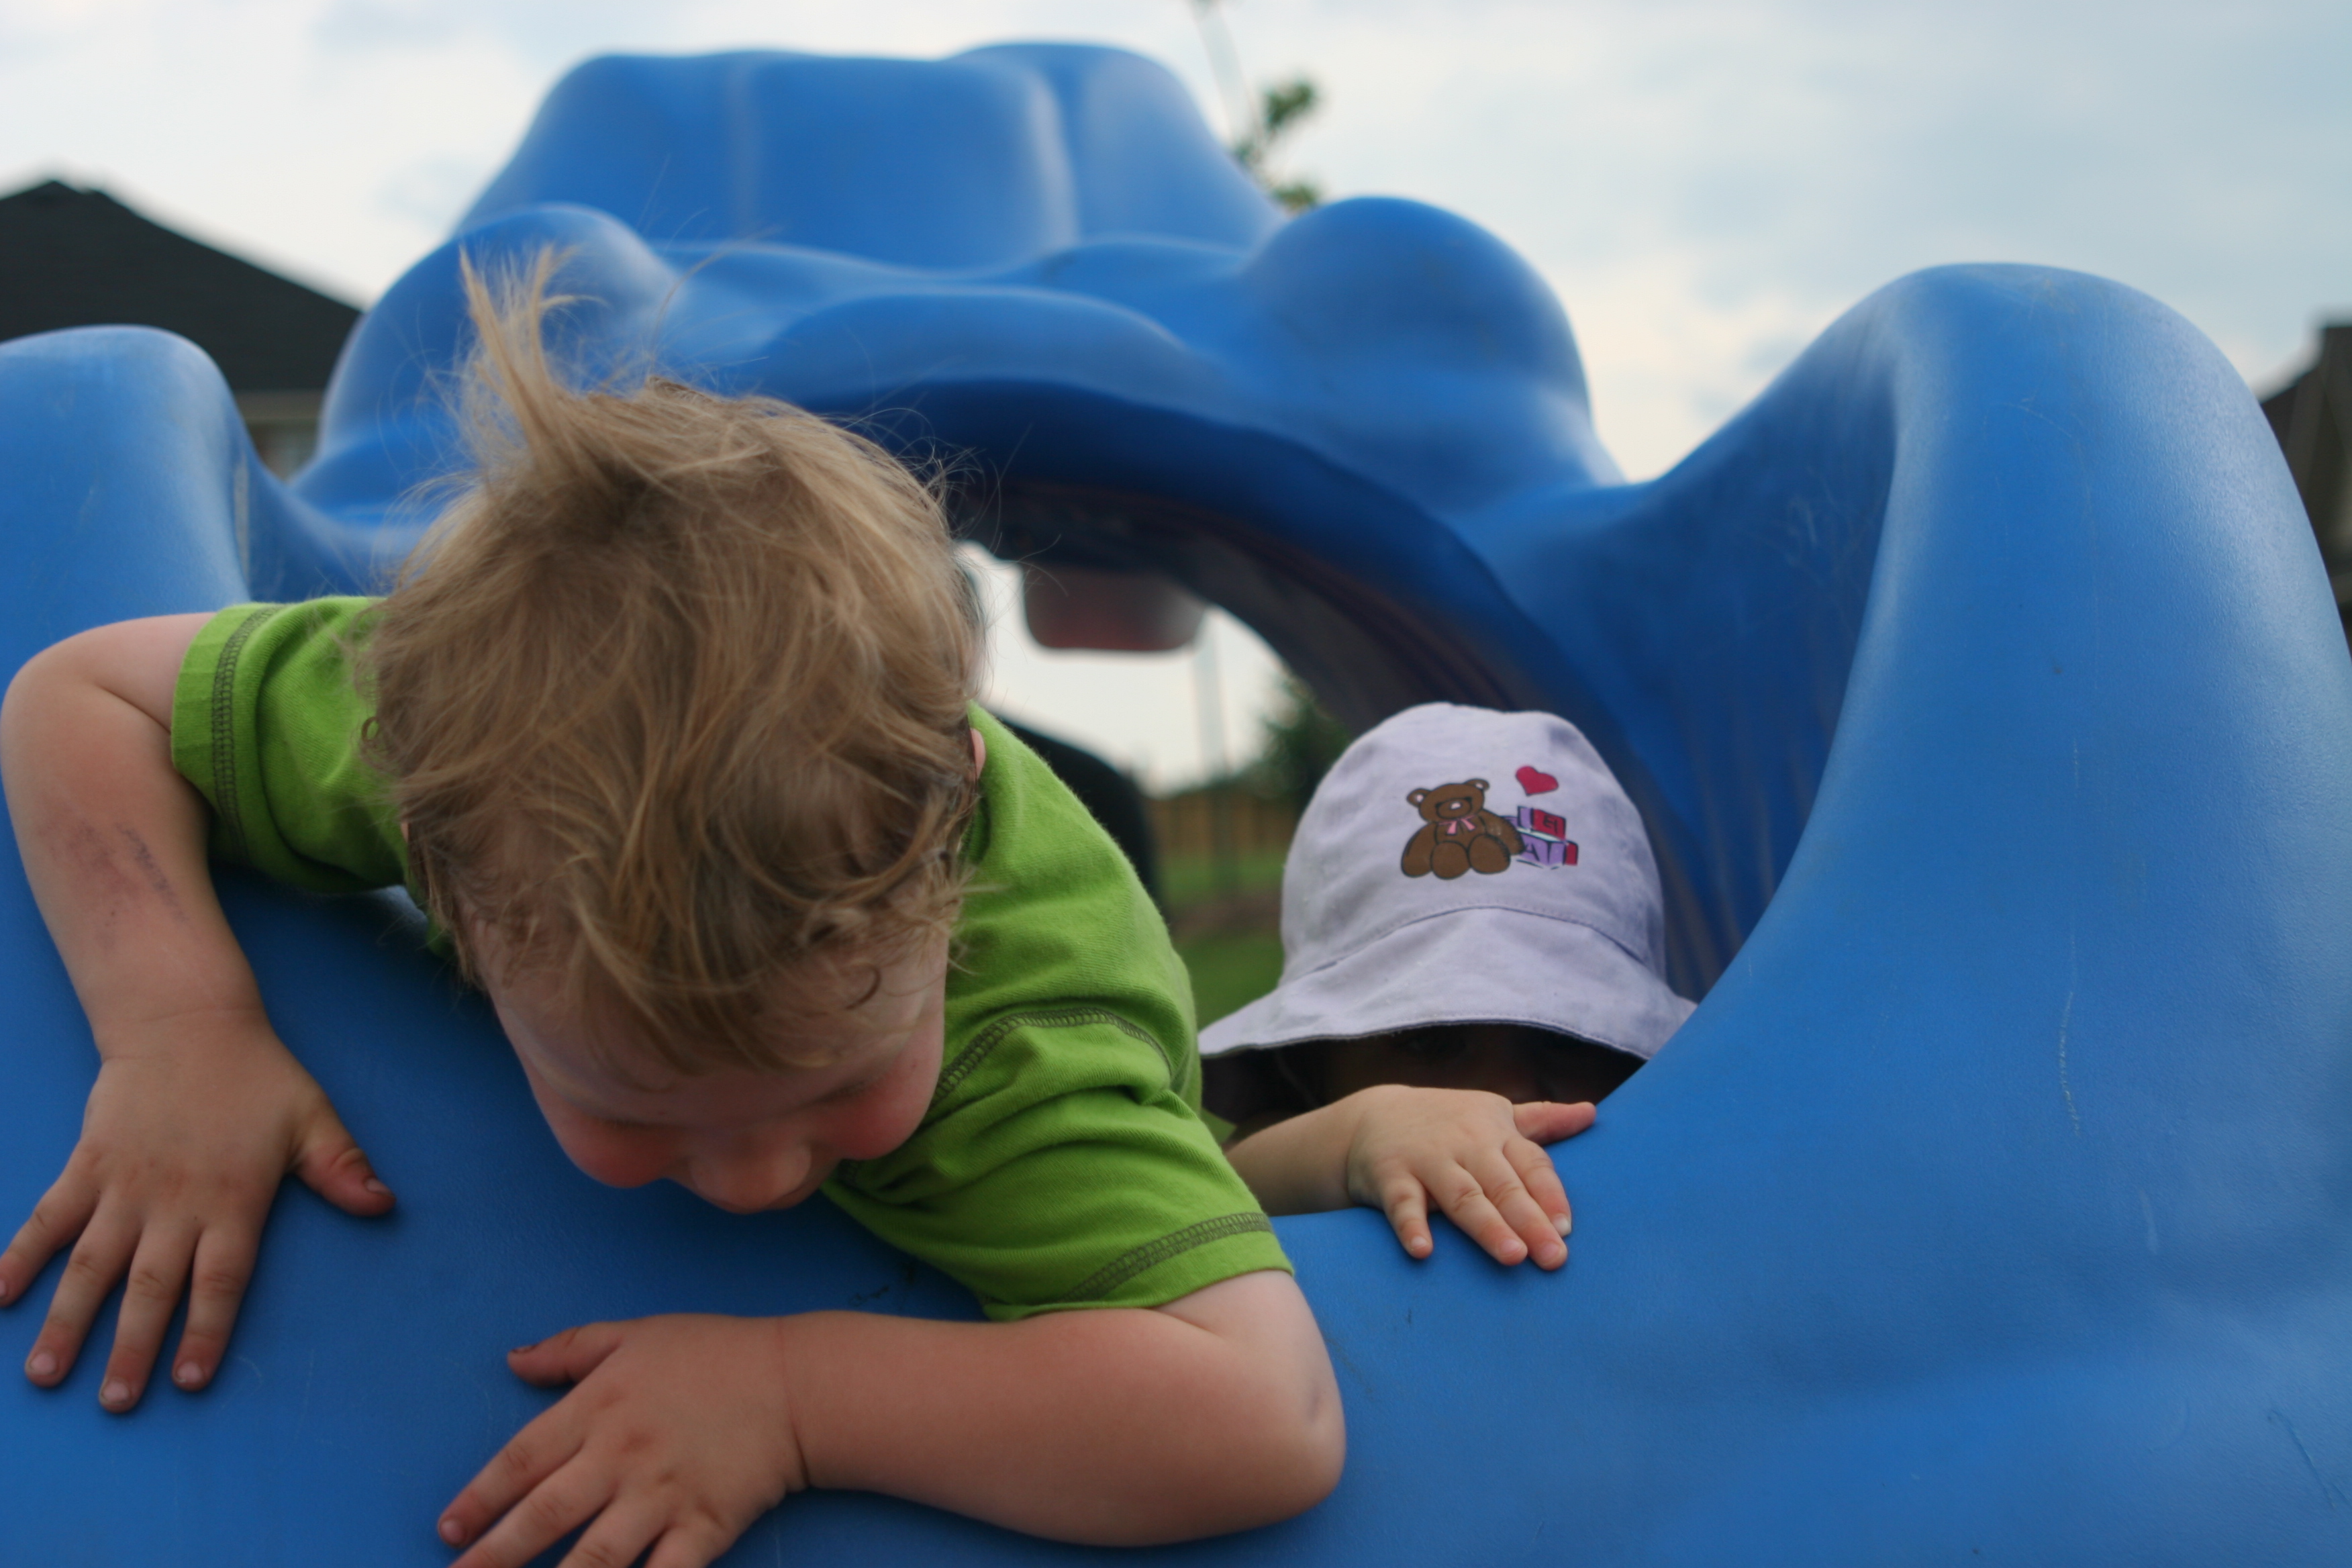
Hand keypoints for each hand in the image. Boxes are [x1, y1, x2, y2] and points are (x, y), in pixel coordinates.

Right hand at [0, 1009, 393, 1408]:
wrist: (186, 1023)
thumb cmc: (256, 1075)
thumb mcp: (311, 1118)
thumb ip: (341, 1167)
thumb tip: (383, 1205)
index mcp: (233, 1199)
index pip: (221, 1279)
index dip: (206, 1330)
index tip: (189, 1381)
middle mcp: (174, 1203)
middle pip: (150, 1287)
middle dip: (130, 1347)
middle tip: (114, 1403)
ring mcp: (124, 1186)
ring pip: (91, 1265)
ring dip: (66, 1320)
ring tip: (45, 1373)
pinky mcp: (86, 1166)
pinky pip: (47, 1218)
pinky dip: (19, 1256)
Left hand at [439, 1315, 807, 1567]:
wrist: (797, 1383)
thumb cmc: (715, 1353)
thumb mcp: (636, 1335)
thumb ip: (570, 1349)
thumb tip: (513, 1361)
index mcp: (600, 1406)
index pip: (523, 1459)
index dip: (480, 1498)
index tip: (447, 1530)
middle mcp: (622, 1455)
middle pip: (544, 1514)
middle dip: (493, 1555)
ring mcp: (663, 1496)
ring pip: (595, 1556)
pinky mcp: (703, 1528)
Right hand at [1340, 1086, 1594, 1267]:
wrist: (1371, 1116)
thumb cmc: (1446, 1124)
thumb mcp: (1493, 1114)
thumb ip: (1541, 1120)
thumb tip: (1592, 1112)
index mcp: (1495, 1131)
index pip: (1531, 1164)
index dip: (1550, 1195)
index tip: (1568, 1228)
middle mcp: (1465, 1144)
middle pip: (1503, 1185)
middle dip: (1530, 1220)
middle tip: (1553, 1257)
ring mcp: (1427, 1159)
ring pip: (1462, 1196)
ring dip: (1487, 1226)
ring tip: (1512, 1255)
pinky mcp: (1391, 1176)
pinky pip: (1403, 1203)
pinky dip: (1411, 1225)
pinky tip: (1423, 1250)